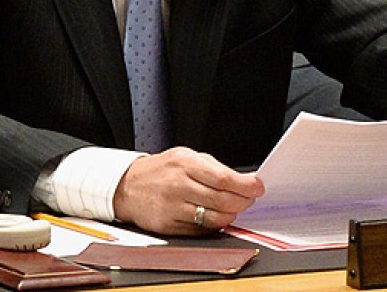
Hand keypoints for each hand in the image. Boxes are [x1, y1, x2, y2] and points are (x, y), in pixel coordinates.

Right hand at [113, 147, 263, 234]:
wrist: (128, 186)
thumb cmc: (162, 170)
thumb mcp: (186, 157)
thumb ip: (213, 168)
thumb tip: (243, 180)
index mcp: (185, 163)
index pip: (223, 178)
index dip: (245, 185)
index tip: (257, 188)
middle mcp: (178, 185)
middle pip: (222, 200)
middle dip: (242, 202)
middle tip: (249, 200)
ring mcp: (172, 207)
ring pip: (213, 218)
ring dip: (230, 215)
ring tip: (233, 209)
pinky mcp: (168, 226)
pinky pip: (200, 229)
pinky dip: (213, 225)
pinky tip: (215, 217)